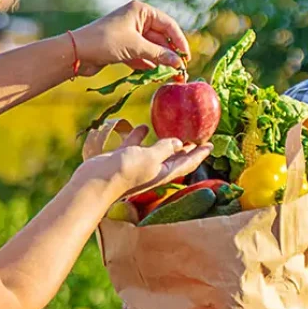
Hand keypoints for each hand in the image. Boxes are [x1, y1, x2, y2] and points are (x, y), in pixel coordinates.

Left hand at [72, 0, 190, 76]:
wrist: (75, 53)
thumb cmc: (105, 42)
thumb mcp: (136, 47)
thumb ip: (159, 54)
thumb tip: (179, 64)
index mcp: (141, 11)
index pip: (168, 25)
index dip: (179, 41)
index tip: (186, 57)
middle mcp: (137, 20)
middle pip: (161, 37)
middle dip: (170, 54)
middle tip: (181, 71)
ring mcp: (130, 34)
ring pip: (152, 48)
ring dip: (161, 61)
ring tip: (171, 76)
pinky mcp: (123, 47)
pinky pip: (142, 55)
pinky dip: (149, 64)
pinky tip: (156, 75)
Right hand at [76, 123, 211, 199]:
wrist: (96, 181)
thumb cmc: (126, 170)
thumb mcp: (151, 157)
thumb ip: (165, 148)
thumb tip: (178, 143)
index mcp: (165, 172)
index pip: (188, 163)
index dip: (200, 154)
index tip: (211, 145)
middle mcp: (154, 170)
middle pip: (175, 158)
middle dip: (187, 148)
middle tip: (197, 137)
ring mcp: (139, 165)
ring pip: (156, 151)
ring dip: (165, 142)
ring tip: (174, 130)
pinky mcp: (124, 158)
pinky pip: (136, 145)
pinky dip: (141, 136)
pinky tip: (144, 127)